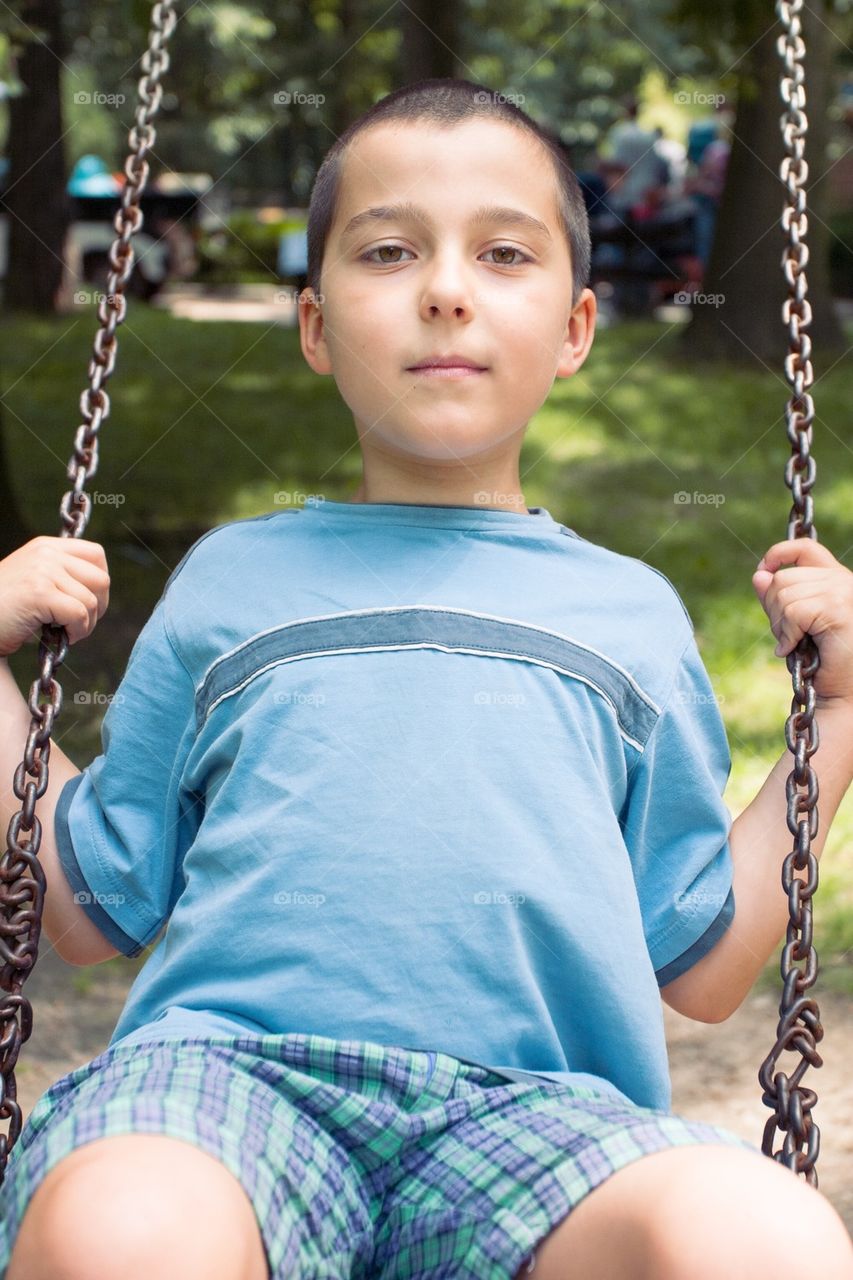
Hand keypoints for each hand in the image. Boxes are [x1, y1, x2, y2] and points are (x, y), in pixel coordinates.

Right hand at [0, 536, 109, 657]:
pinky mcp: (39, 593)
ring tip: (66, 632)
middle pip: (101, 578)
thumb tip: (98, 593)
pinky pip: (79, 614)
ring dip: (86, 624)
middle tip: (81, 623)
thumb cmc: (3, 610)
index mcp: (46, 547)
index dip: (100, 582)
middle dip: (98, 606)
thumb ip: (61, 577)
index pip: (96, 554)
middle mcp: (46, 553)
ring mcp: (43, 571)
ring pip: (91, 600)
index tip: (90, 603)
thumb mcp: (34, 581)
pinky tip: (62, 637)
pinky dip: (78, 631)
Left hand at [752, 537, 852, 707]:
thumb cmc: (821, 661)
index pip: (804, 548)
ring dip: (780, 625)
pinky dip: (787, 633)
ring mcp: (844, 591)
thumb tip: (759, 575)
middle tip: (787, 636)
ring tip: (794, 644)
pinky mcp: (839, 608)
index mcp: (836, 578)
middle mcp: (844, 580)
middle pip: (784, 577)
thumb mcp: (793, 623)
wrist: (842, 692)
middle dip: (774, 609)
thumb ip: (778, 598)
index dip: (777, 554)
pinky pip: (793, 612)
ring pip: (784, 594)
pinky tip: (794, 649)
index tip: (762, 572)